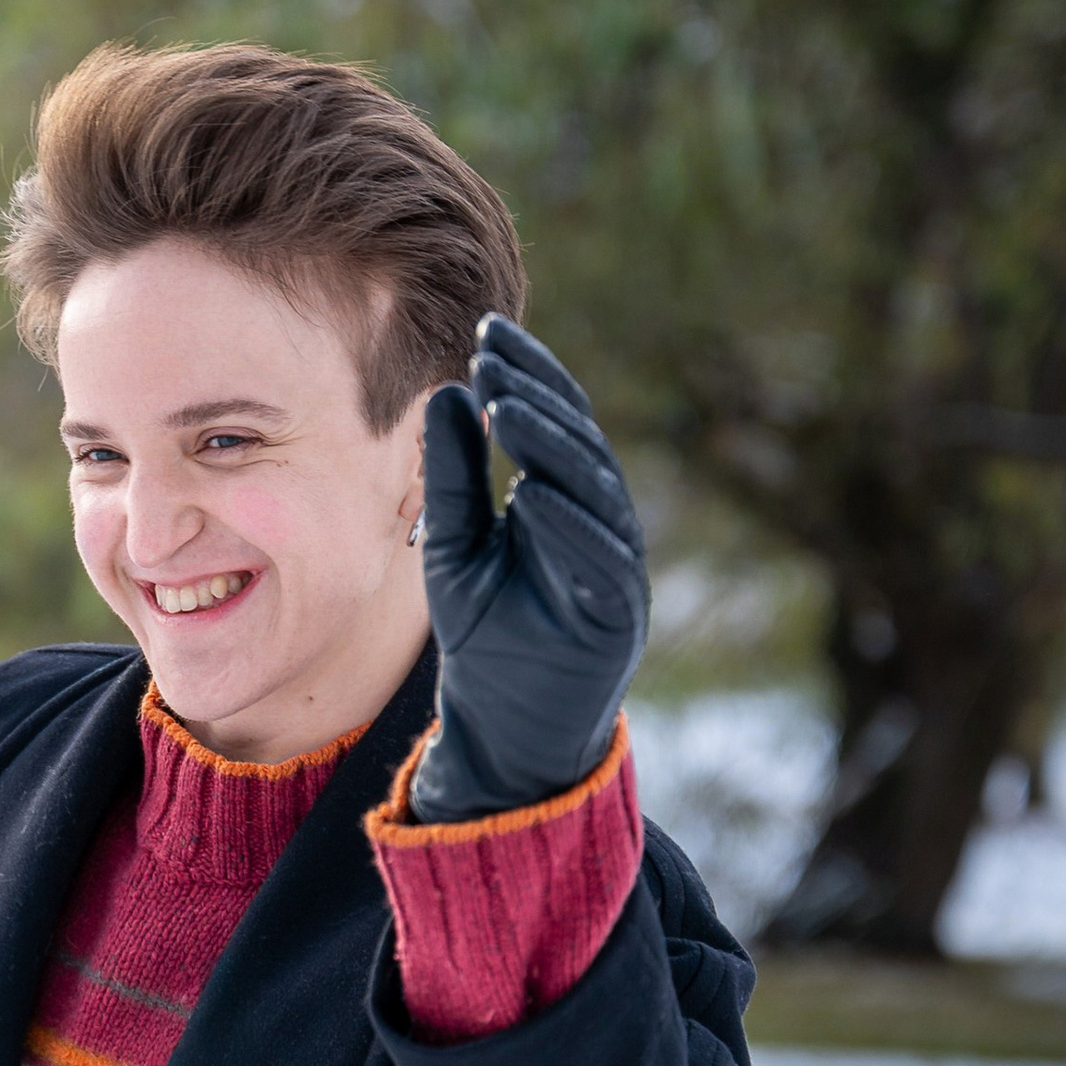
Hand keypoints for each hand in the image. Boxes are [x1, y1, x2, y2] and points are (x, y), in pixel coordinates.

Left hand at [410, 316, 647, 822]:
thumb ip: (455, 480)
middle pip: (578, 443)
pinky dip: (568, 524)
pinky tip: (532, 491)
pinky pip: (599, 560)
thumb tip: (447, 392)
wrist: (505, 734)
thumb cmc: (486, 639)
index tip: (488, 331)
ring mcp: (616, 568)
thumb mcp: (454, 550)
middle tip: (496, 348)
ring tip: (505, 404)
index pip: (553, 423)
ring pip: (593, 491)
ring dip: (551, 446)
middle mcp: (599, 526)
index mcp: (565, 504)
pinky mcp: (617, 616)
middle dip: (539, 392)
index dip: (527, 375)